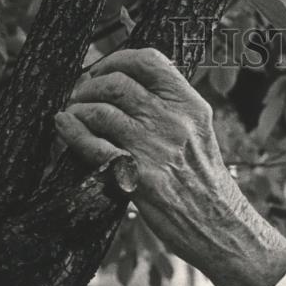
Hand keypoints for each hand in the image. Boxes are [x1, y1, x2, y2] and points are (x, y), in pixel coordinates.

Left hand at [55, 48, 285, 285]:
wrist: (221, 227)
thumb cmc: (206, 184)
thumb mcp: (200, 135)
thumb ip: (172, 111)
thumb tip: (131, 89)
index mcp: (191, 106)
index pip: (149, 61)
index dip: (117, 59)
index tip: (102, 70)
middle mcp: (175, 122)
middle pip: (118, 83)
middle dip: (89, 86)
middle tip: (81, 98)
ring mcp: (156, 148)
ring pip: (101, 110)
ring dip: (77, 110)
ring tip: (73, 117)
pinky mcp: (139, 177)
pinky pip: (93, 145)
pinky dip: (71, 133)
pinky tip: (64, 128)